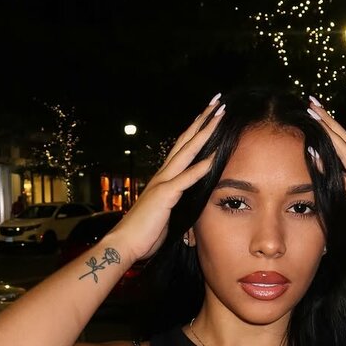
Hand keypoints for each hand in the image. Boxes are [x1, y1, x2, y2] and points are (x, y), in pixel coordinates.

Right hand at [109, 97, 223, 261]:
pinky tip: (214, 156)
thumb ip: (177, 202)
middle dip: (203, 120)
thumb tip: (189, 202)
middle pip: (186, 141)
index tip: (211, 116)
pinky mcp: (164, 195)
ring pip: (187, 152)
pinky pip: (185, 179)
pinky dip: (200, 167)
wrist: (125, 243)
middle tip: (218, 102)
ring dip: (204, 133)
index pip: (184, 148)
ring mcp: (163, 183)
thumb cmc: (145, 233)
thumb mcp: (166, 214)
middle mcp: (163, 174)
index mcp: (164, 178)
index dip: (197, 131)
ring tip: (219, 116)